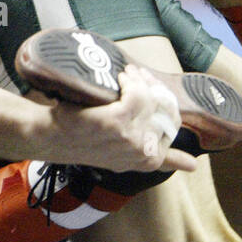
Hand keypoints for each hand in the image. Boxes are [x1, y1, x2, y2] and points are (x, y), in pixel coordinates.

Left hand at [38, 68, 196, 173]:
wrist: (47, 137)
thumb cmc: (82, 141)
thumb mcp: (124, 156)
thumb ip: (160, 159)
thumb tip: (193, 166)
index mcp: (146, 162)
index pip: (176, 137)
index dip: (169, 111)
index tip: (156, 95)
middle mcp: (142, 154)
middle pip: (167, 112)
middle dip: (157, 90)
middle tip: (140, 78)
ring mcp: (131, 140)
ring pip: (151, 99)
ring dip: (142, 80)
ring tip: (128, 75)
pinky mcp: (117, 123)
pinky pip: (137, 94)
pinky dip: (132, 81)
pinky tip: (122, 77)